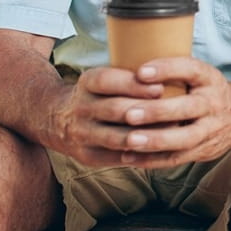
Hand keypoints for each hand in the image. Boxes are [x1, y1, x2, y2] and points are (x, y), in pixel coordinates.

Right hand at [47, 65, 168, 166]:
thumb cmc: (98, 94)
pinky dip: (136, 155)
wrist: (56, 118)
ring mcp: (81, 133)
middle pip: (115, 109)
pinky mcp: (86, 155)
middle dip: (145, 111)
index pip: (109, 81)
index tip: (160, 87)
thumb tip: (174, 73)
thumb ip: (131, 76)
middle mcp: (81, 107)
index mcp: (88, 82)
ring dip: (144, 136)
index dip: (134, 85)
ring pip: (115, 136)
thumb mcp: (105, 76)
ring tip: (170, 134)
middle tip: (174, 113)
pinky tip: (157, 152)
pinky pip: (114, 158)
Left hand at [107, 57, 230, 168]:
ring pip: (185, 138)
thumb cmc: (207, 90)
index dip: (167, 69)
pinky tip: (129, 157)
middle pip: (188, 108)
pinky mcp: (205, 150)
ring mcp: (211, 129)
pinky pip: (178, 158)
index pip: (191, 69)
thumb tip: (129, 64)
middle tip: (129, 114)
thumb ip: (173, 71)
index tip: (140, 72)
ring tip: (129, 140)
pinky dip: (153, 160)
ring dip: (156, 140)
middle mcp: (213, 103)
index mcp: (209, 78)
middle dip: (158, 112)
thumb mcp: (199, 74)